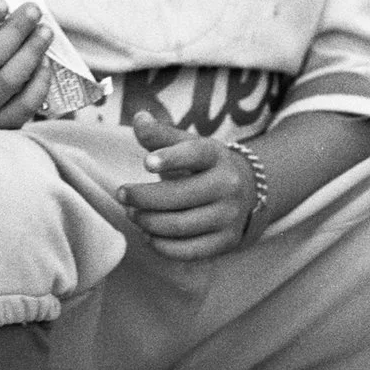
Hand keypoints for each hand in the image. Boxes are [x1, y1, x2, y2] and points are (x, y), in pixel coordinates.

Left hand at [116, 111, 258, 260]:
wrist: (247, 192)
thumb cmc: (204, 166)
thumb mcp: (187, 145)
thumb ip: (161, 135)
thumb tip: (139, 118)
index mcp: (216, 156)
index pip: (195, 154)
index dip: (171, 158)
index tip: (146, 163)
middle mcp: (228, 186)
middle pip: (178, 196)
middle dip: (142, 198)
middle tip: (122, 194)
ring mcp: (229, 216)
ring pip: (179, 226)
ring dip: (147, 222)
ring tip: (132, 214)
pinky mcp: (225, 242)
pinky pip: (187, 251)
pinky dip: (161, 245)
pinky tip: (147, 234)